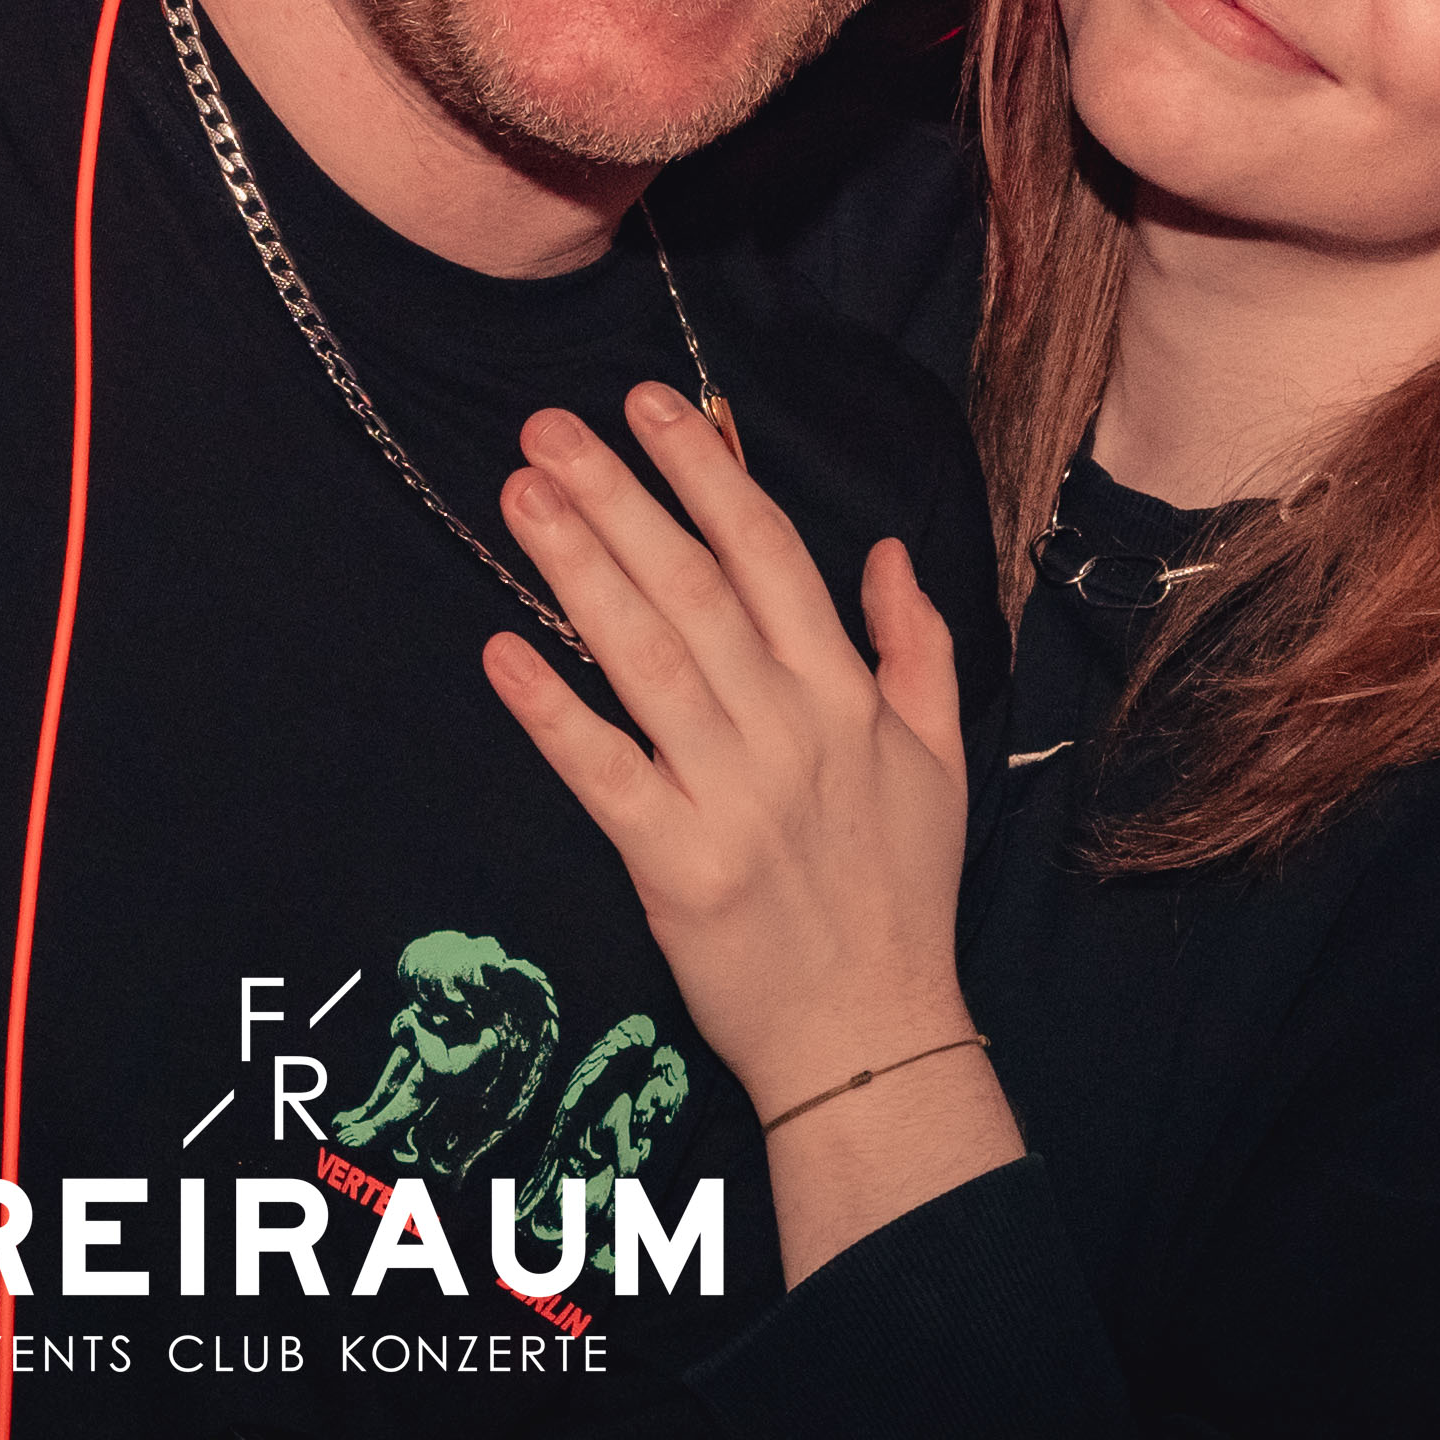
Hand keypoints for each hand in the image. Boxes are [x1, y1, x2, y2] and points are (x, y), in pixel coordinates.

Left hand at [480, 385, 977, 1131]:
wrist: (872, 1037)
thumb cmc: (899, 895)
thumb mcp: (938, 760)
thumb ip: (916, 644)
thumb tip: (886, 548)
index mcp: (845, 697)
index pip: (768, 555)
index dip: (707, 471)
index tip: (650, 403)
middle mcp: (790, 731)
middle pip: (692, 587)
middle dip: (617, 496)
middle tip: (546, 428)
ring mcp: (732, 797)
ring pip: (645, 658)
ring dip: (578, 569)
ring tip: (521, 496)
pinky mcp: (676, 866)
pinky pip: (602, 773)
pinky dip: (552, 711)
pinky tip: (501, 651)